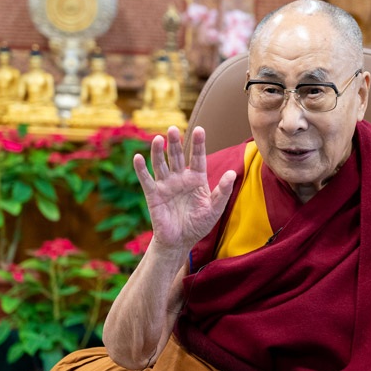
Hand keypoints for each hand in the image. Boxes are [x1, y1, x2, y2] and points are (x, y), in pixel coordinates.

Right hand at [134, 126, 235, 251]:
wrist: (181, 241)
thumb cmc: (199, 224)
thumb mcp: (214, 209)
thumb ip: (223, 191)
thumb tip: (232, 173)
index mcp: (197, 179)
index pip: (198, 157)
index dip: (199, 144)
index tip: (200, 129)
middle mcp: (180, 178)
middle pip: (177, 156)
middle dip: (176, 143)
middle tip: (173, 128)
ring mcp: (166, 185)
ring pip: (161, 164)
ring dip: (159, 152)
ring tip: (159, 139)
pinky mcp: (153, 195)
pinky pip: (146, 180)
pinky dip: (141, 169)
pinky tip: (138, 158)